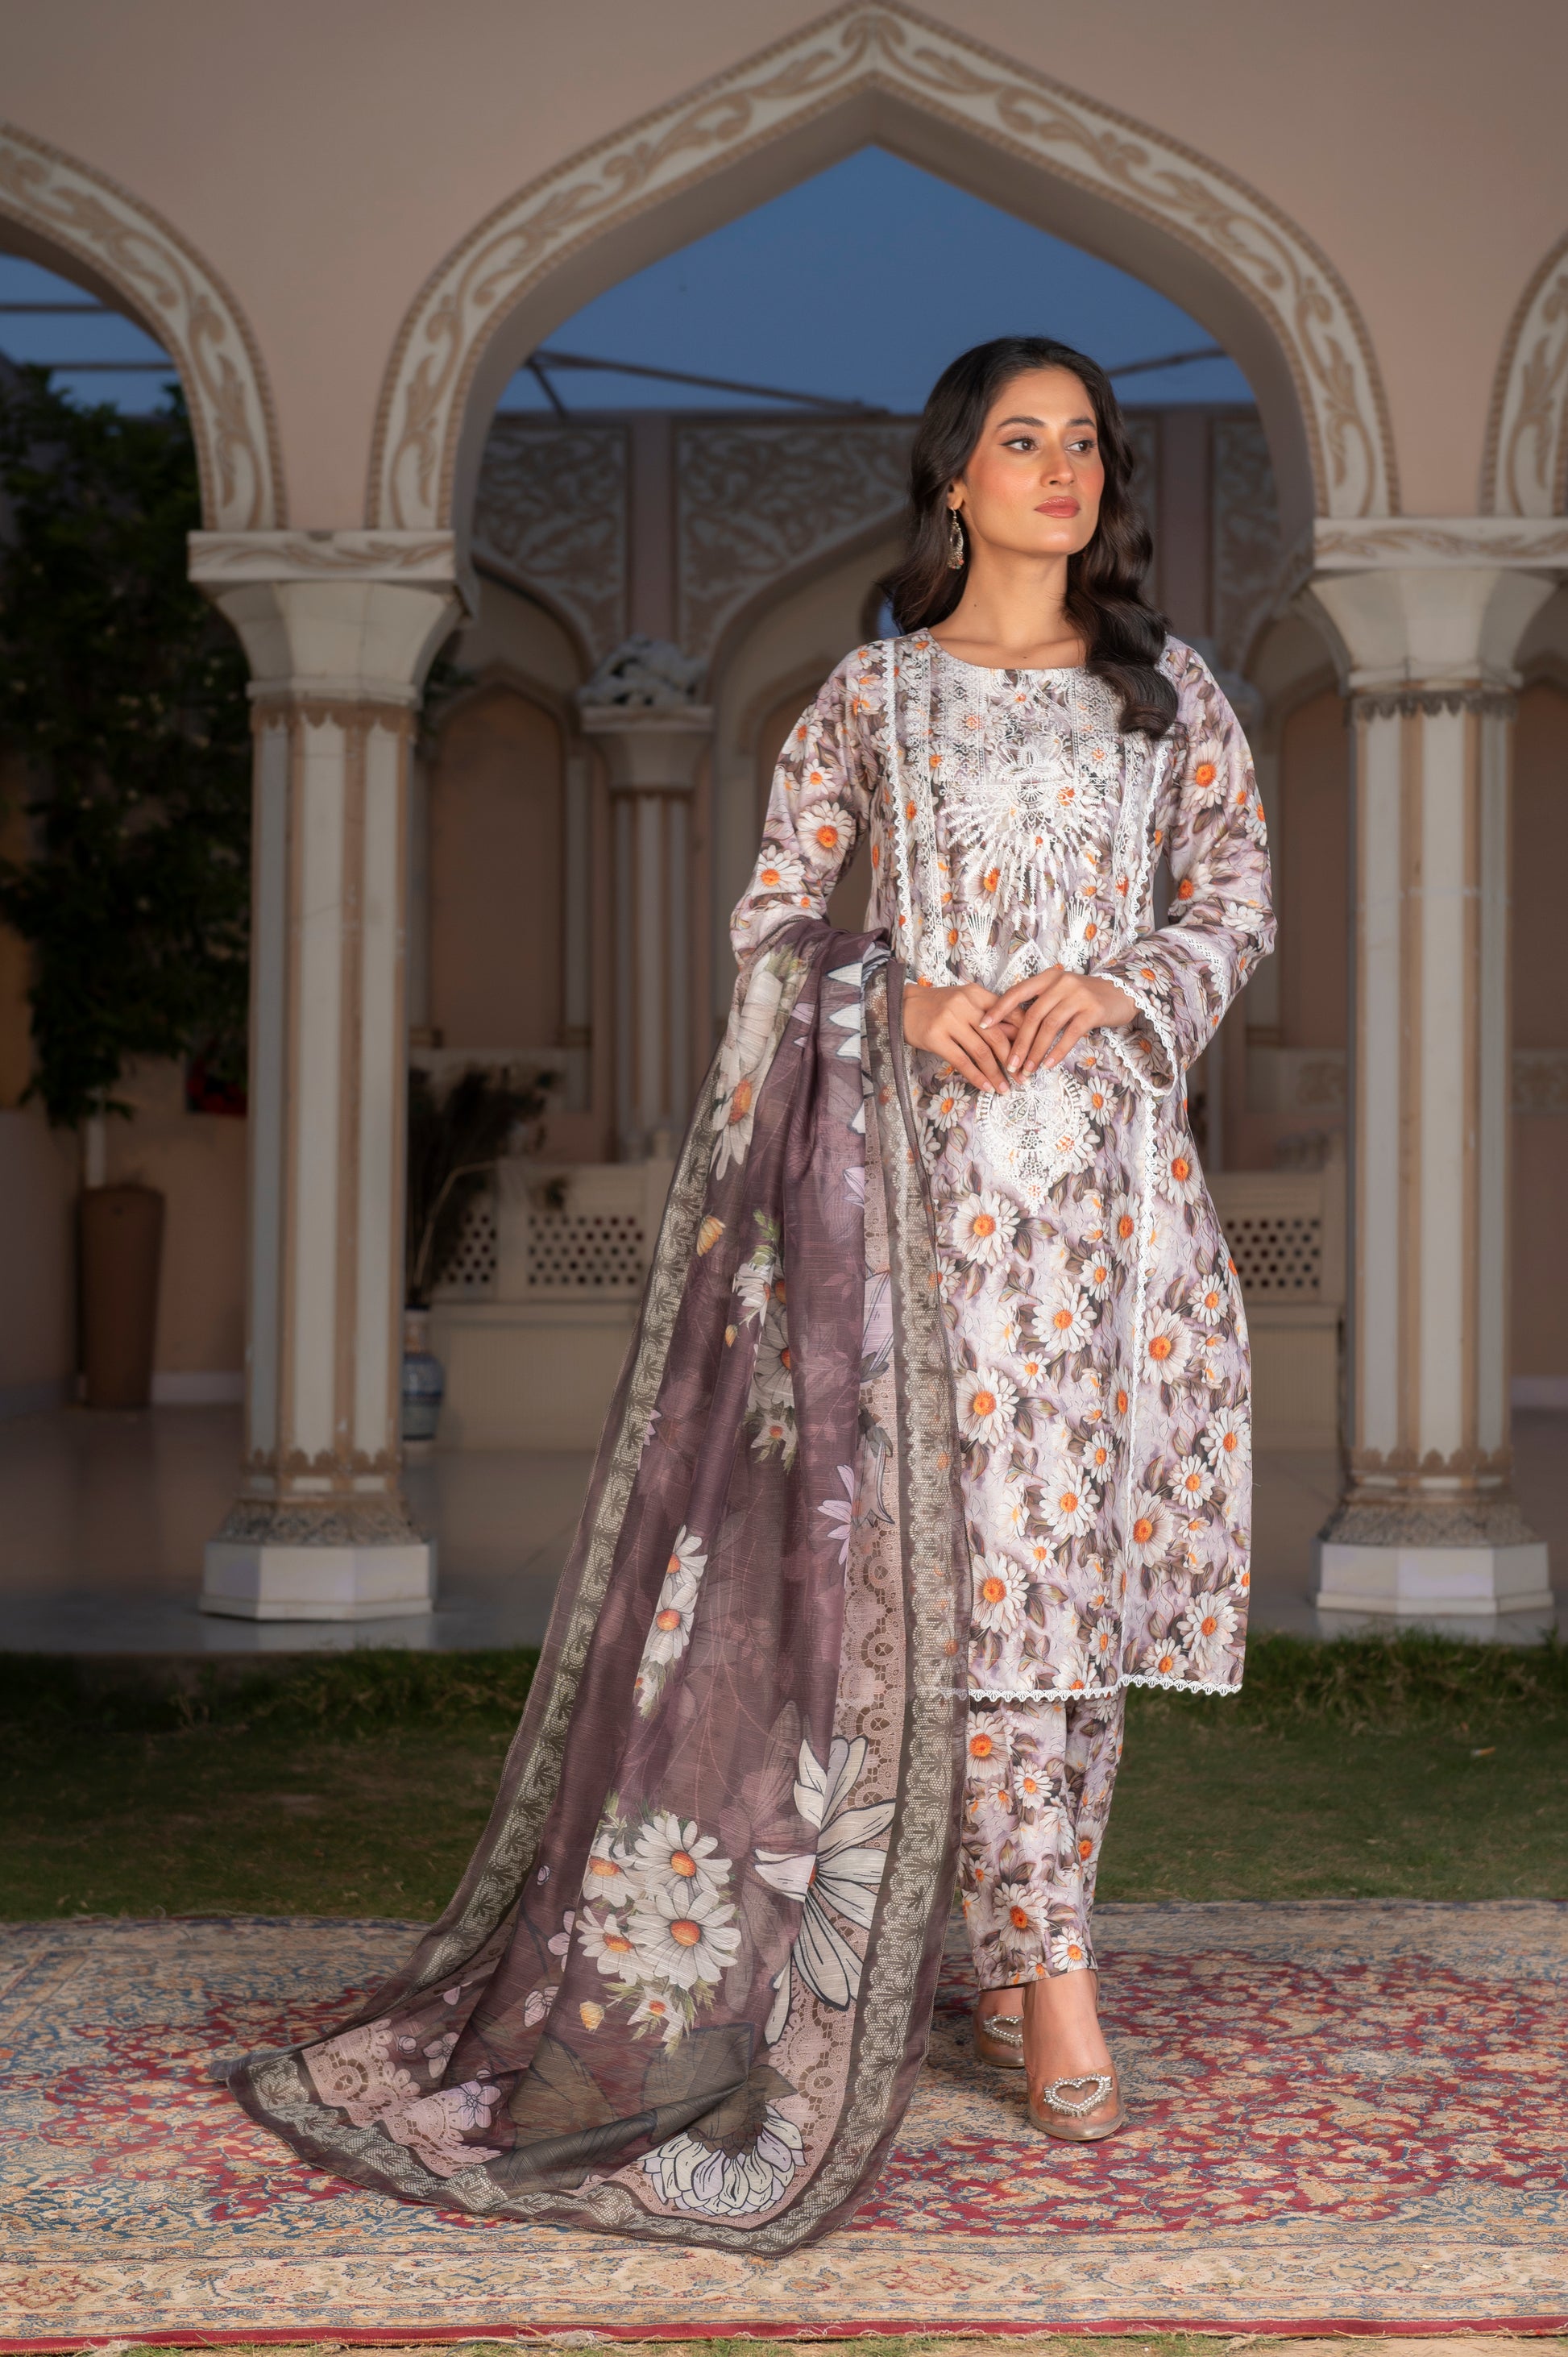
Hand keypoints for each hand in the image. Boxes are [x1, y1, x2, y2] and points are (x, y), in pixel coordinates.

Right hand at [901, 980, 1017, 1092]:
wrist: (902, 1006)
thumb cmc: (938, 1006)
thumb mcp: (965, 1001)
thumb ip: (988, 1015)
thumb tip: (1016, 1039)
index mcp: (977, 993)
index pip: (1010, 1013)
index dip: (1024, 1035)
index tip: (1032, 1054)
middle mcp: (965, 1004)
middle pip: (998, 1036)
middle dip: (1013, 1060)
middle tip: (1023, 1078)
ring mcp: (949, 1020)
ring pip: (981, 1051)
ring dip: (995, 1073)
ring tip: (1004, 1089)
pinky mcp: (935, 1037)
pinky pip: (961, 1061)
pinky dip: (976, 1076)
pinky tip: (985, 1087)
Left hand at [979, 968, 1135, 1074]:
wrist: (1122, 993)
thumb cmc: (1084, 997)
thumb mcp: (1059, 993)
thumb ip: (1039, 1004)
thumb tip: (1010, 1030)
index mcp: (1047, 978)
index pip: (1017, 992)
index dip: (998, 1009)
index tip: (982, 1026)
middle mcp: (1061, 982)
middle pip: (1032, 1015)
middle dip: (1018, 1043)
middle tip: (1009, 1064)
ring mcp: (1078, 995)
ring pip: (1050, 1026)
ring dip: (1036, 1051)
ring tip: (1027, 1070)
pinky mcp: (1093, 1010)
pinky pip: (1071, 1034)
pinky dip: (1057, 1051)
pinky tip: (1048, 1065)